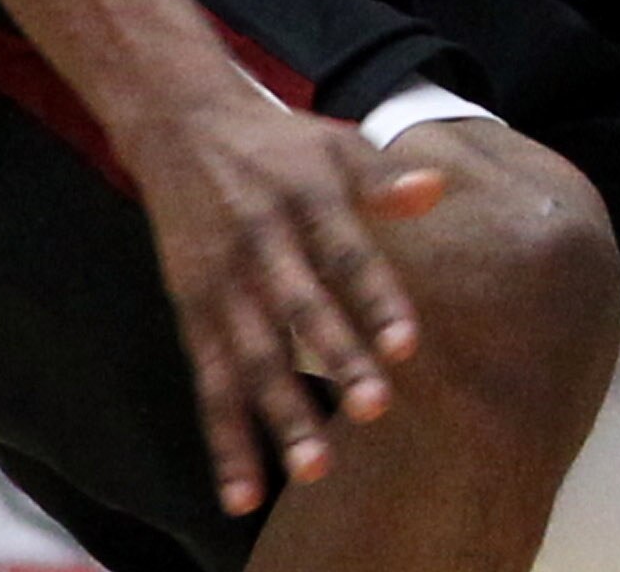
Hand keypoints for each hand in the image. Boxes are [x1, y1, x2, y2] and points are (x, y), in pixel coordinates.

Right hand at [128, 94, 443, 516]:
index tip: (406, 347)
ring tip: (313, 469)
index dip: (375, 299)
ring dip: (279, 416)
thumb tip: (437, 191)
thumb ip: (383, 178)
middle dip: (334, 361)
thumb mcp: (334, 144)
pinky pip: (209, 384)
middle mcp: (260, 245)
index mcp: (304, 199)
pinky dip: (224, 440)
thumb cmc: (279, 143)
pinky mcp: (191, 313)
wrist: (182, 127)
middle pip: (299, 311)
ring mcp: (220, 284)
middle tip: (372, 410)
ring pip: (251, 359)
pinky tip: (243, 493)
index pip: (345, 254)